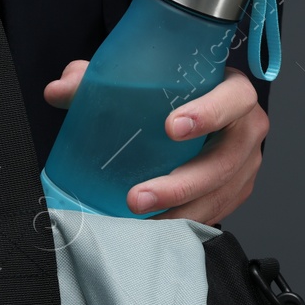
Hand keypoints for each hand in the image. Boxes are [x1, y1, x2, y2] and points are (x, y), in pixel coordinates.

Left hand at [43, 62, 268, 224]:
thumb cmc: (165, 92)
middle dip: (182, 183)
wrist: (186, 114)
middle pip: (227, 159)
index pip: (235, 98)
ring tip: (139, 218)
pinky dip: (186, 220)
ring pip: (222, 193)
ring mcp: (246, 163)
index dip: (210, 112)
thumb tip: (57, 91)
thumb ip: (93, 77)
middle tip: (137, 196)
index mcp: (230, 90)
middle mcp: (247, 127)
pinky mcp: (237, 190)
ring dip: (180, 210)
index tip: (171, 128)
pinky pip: (217, 211)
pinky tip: (156, 226)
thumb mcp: (131, 77)